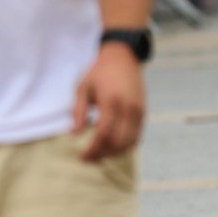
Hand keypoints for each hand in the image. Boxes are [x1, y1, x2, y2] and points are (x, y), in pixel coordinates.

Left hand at [73, 45, 146, 161]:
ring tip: (99, 154)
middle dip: (103, 154)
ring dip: (114, 153)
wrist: (123, 58)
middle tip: (89, 158)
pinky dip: (125, 146)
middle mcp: (128, 108)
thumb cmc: (99, 73)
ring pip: (130, 143)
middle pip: (118, 142)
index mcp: (111, 101)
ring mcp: (138, 111)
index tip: (82, 156)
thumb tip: (75, 134)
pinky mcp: (143, 113)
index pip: (104, 134)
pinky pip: (137, 137)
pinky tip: (111, 147)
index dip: (93, 149)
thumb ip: (78, 111)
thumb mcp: (83, 88)